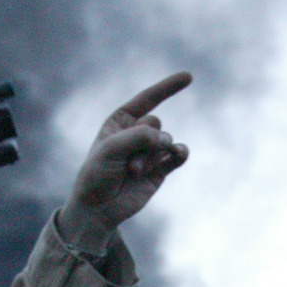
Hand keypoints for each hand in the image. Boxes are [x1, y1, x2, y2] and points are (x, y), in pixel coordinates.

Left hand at [60, 73, 192, 253]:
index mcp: (120, 121)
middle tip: (127, 162)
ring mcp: (150, 151)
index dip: (167, 88)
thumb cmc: (97, 175)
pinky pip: (177, 155)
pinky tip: (179, 154)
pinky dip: (180, 153)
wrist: (98, 209)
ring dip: (150, 157)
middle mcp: (137, 133)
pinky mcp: (160, 169)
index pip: (147, 99)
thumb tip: (168, 139)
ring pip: (164, 142)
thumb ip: (138, 137)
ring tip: (133, 172)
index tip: (189, 77)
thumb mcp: (111, 148)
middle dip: (143, 142)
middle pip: (155, 124)